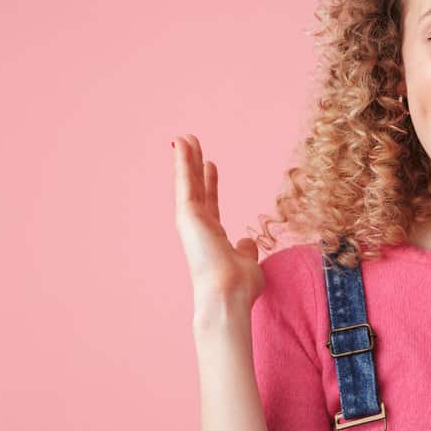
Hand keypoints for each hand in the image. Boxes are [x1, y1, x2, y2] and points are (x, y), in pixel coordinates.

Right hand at [173, 134, 264, 320]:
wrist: (229, 293)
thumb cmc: (240, 285)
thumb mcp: (248, 262)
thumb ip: (246, 249)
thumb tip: (247, 241)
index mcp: (214, 237)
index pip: (211, 203)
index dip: (210, 184)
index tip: (210, 166)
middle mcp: (199, 227)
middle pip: (196, 189)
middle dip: (194, 165)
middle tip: (193, 143)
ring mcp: (191, 221)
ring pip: (187, 183)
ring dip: (185, 159)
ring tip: (185, 137)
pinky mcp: (186, 216)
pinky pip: (184, 183)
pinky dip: (182, 163)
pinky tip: (182, 144)